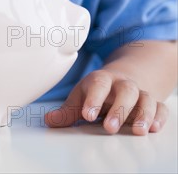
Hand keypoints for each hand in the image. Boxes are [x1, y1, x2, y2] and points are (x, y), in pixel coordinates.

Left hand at [44, 69, 168, 134]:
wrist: (122, 78)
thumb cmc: (97, 92)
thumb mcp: (81, 97)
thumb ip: (68, 111)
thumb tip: (49, 120)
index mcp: (102, 80)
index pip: (99, 83)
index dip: (93, 98)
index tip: (87, 115)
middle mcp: (122, 84)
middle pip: (125, 90)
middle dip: (119, 108)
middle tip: (110, 127)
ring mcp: (139, 93)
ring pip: (145, 98)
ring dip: (143, 114)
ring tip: (137, 131)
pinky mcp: (152, 103)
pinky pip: (160, 107)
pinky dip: (159, 117)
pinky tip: (154, 128)